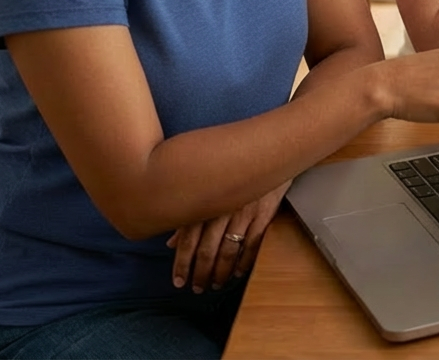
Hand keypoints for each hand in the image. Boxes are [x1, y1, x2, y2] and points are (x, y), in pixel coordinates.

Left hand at [168, 180, 290, 292]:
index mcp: (204, 201)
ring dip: (221, 272)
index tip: (178, 281)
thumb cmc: (231, 171)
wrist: (268, 150)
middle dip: (200, 273)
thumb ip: (188, 217)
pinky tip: (238, 272)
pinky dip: (245, 261)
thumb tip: (171, 243)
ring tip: (216, 284)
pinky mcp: (264, 213)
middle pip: (207, 249)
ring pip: (229, 250)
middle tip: (197, 288)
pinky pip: (254, 243)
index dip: (182, 264)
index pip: (188, 240)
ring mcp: (243, 211)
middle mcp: (221, 208)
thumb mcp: (206, 188)